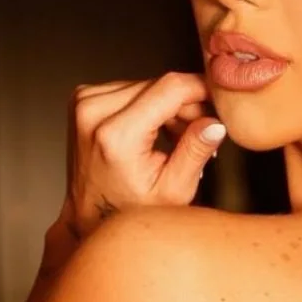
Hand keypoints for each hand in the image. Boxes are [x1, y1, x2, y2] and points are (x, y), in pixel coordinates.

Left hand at [49, 73, 225, 257]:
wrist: (88, 216)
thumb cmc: (128, 210)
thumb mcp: (173, 190)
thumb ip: (195, 152)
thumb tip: (215, 122)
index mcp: (116, 135)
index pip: (171, 87)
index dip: (201, 89)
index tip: (218, 100)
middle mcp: (93, 112)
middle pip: (160, 84)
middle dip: (186, 104)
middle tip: (199, 132)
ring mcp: (84, 103)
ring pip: (147, 84)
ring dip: (167, 105)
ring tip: (175, 138)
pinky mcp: (83, 99)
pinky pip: (130, 88)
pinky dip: (148, 105)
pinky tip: (153, 130)